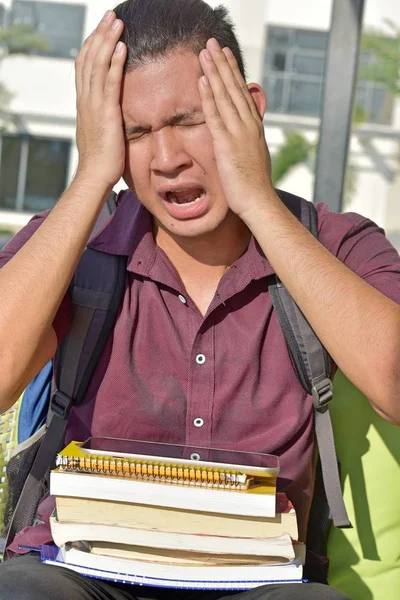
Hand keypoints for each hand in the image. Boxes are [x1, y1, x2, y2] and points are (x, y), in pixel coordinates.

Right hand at [74, 11, 126, 188]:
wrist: (95, 175)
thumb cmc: (100, 160)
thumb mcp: (99, 132)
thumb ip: (102, 118)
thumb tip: (108, 113)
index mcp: (84, 103)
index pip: (84, 66)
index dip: (91, 45)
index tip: (101, 30)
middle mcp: (86, 100)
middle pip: (89, 58)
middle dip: (99, 34)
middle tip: (109, 15)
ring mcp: (94, 105)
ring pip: (97, 65)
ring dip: (107, 40)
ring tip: (116, 22)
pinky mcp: (107, 113)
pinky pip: (110, 82)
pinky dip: (115, 62)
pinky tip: (121, 47)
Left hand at [198, 38, 274, 221]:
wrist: (258, 202)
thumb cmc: (254, 184)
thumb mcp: (252, 156)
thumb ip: (247, 140)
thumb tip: (243, 133)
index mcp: (254, 127)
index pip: (242, 93)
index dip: (233, 72)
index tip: (225, 54)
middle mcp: (248, 125)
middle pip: (234, 88)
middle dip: (222, 64)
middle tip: (213, 43)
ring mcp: (239, 133)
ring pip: (225, 96)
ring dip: (214, 73)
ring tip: (205, 53)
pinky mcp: (227, 145)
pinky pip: (216, 116)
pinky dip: (209, 98)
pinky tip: (203, 81)